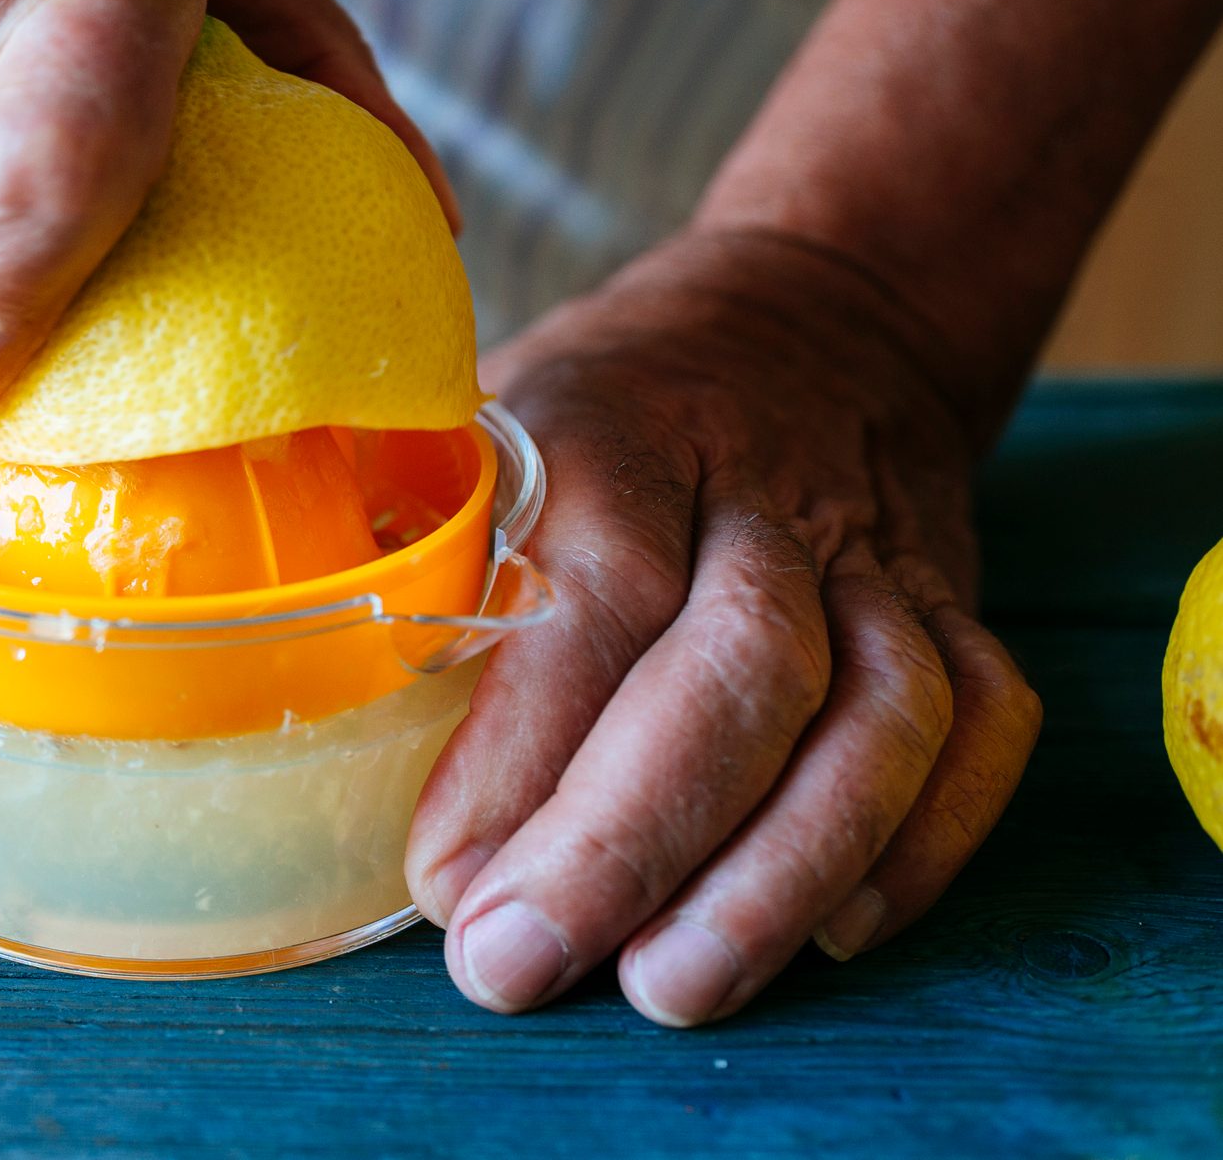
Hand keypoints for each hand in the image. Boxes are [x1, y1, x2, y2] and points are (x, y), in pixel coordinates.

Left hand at [406, 228, 1042, 1025]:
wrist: (819, 310)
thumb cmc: (618, 394)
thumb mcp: (495, 410)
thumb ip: (426, 540)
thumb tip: (312, 714)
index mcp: (620, 435)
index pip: (591, 602)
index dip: (522, 756)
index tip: (445, 881)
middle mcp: (763, 497)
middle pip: (735, 675)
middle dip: (627, 843)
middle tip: (523, 966)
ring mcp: (878, 554)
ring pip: (878, 717)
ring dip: (779, 871)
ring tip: (674, 984)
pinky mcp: (956, 605)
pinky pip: (983, 728)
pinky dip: (926, 841)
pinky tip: (838, 931)